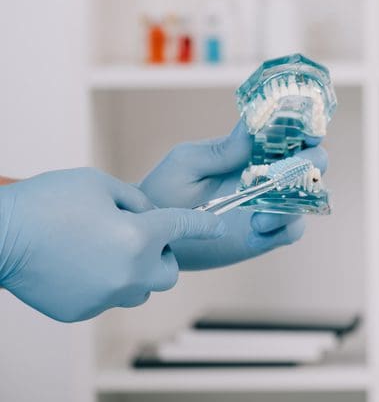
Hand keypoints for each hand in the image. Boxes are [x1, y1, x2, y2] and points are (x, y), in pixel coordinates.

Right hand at [0, 169, 224, 321]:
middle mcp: (131, 271)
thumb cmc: (46, 203)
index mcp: (141, 235)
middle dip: (161, 255)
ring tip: (106, 250)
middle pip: (169, 272)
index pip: (187, 228)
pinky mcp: (84, 310)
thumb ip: (137, 200)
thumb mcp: (99, 184)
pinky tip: (79, 264)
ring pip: (140, 288)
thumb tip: (151, 216)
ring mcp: (107, 295)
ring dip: (135, 271)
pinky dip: (103, 283)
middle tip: (139, 237)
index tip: (217, 226)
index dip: (204, 225)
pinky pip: (108, 297)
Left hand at [139, 120, 328, 270]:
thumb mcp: (187, 163)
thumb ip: (221, 149)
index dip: (307, 128)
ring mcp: (271, 204)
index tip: (309, 132)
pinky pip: (293, 229)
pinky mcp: (267, 233)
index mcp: (253, 149)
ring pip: (309, 197)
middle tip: (288, 174)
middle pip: (313, 162)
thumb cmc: (164, 190)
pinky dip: (283, 229)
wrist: (155, 234)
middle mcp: (269, 174)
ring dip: (294, 202)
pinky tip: (255, 232)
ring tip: (258, 219)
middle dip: (311, 164)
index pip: (291, 132)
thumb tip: (253, 128)